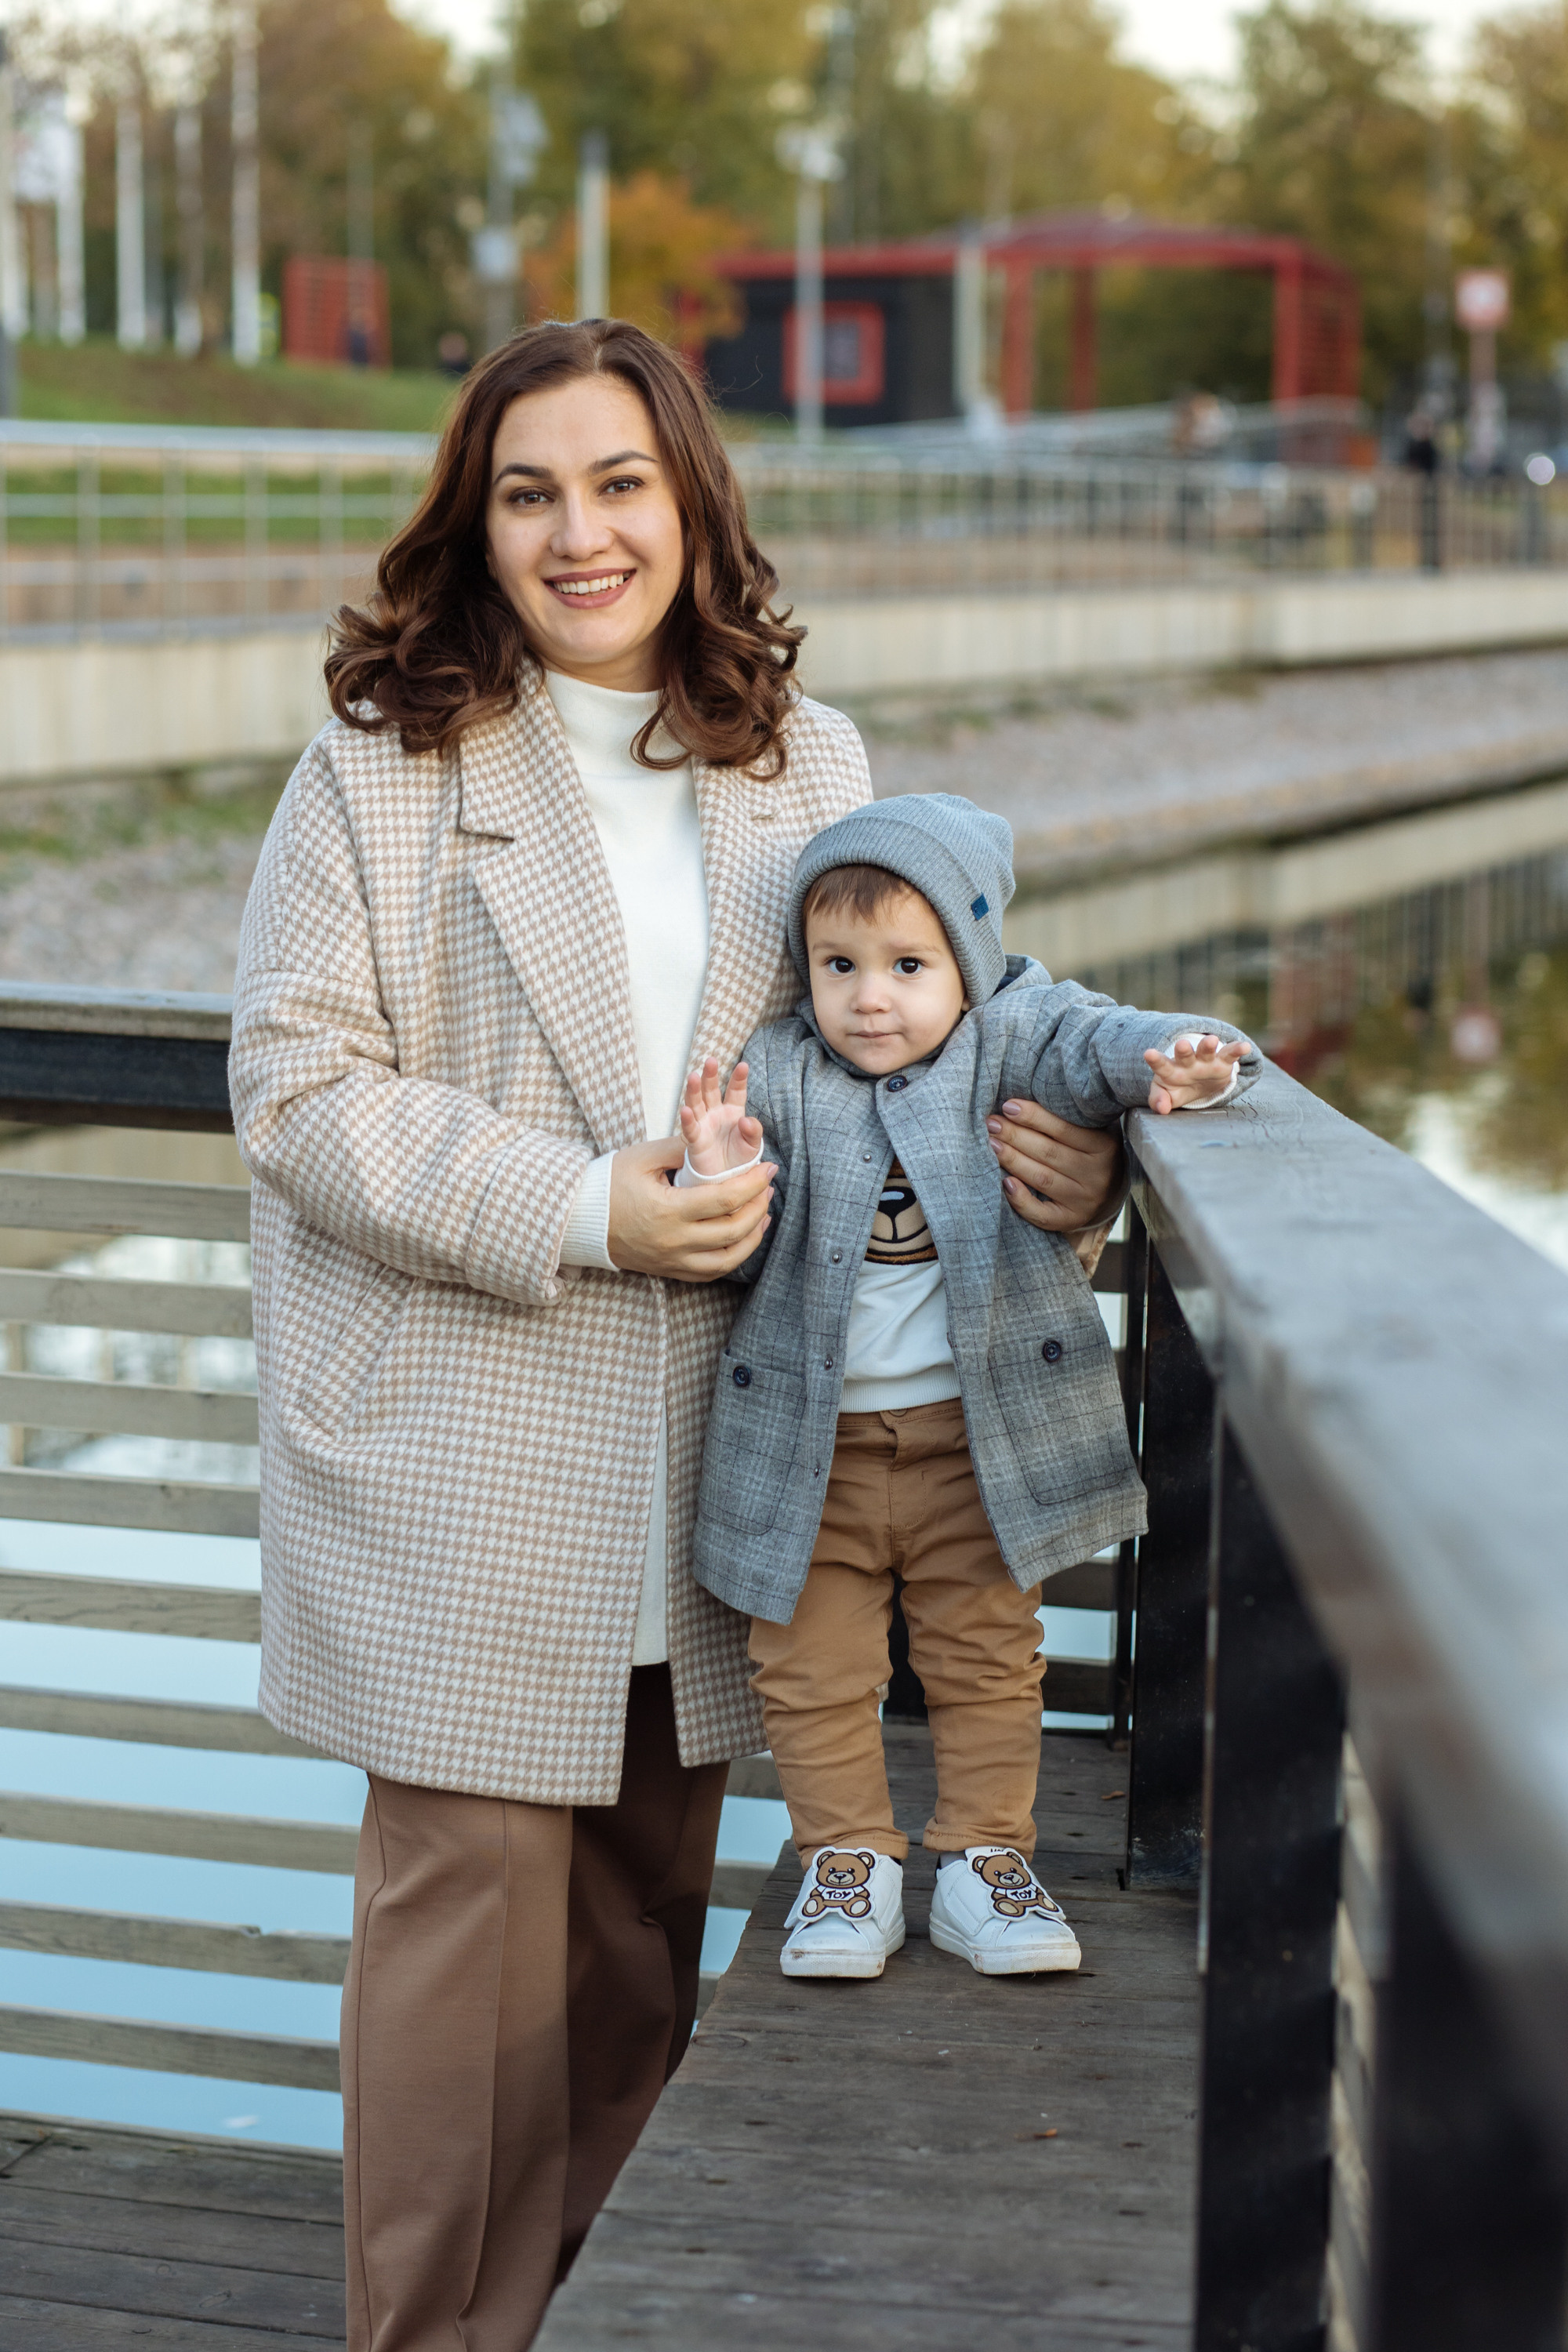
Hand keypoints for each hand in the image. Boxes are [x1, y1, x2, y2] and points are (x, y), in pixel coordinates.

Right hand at [607, 1135, 775, 1281]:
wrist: (577, 1220)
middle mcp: (673, 1242)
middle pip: (733, 1231)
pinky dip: (733, 1258)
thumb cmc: (608, 1184)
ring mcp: (672, 1261)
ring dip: (753, 1237)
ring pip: (728, 1260)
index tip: (768, 1168)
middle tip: (768, 1186)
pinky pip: (710, 1273)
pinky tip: (743, 1239)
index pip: (725, 1199)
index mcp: (668, 1211)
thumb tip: (716, 1139)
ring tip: (763, 1214)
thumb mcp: (642, 1157)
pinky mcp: (669, 1271)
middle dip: (759, 1206)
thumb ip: (681, 1147)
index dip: (753, 1183)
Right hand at [679, 1057, 763, 1175]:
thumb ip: (753, 1131)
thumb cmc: (740, 1158)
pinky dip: (686, 1119)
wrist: (726, 1179)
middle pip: (711, 1091)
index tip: (743, 1066)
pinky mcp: (695, 1140)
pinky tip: (685, 1110)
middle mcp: (716, 1114)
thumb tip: (746, 1120)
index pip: (736, 1091)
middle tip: (711, 1061)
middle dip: (710, 1076)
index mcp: (733, 1111)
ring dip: (694, 1090)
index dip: (739, 1079)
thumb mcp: (753, 1145)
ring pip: (697, 1103)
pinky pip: (690, 1128)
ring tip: (693, 1076)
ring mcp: (704, 1125)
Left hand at [986, 1101, 1123, 1231]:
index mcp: (1104, 1146)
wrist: (1109, 1190)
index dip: (1034, 1117)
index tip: (1008, 1106)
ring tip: (992, 1144)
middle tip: (991, 1123)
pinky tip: (1005, 1183)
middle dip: (1015, 1135)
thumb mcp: (1089, 1132)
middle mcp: (1096, 1175)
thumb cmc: (1088, 1152)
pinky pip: (1042, 1214)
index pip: (1064, 1129)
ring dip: (1013, 1160)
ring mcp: (1084, 1200)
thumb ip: (1066, 1119)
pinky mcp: (1070, 1220)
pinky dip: (1021, 1200)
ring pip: (1042, 1179)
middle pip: (1049, 1152)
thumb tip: (1019, 1105)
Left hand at [1144, 1033, 1250, 1114]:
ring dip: (1208, 1045)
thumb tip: (1162, 1109)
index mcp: (1171, 1070)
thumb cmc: (1177, 1087)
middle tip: (1182, 1044)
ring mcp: (1205, 1060)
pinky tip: (1244, 1046)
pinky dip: (1237, 1049)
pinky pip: (1230, 1053)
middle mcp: (1188, 1062)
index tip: (1148, 1053)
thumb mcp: (1166, 1094)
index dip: (1155, 1060)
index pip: (1161, 1065)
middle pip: (1184, 1055)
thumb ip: (1159, 1100)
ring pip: (1206, 1050)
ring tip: (1212, 1040)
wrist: (1197, 1083)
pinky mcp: (1222, 1062)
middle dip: (1184, 1050)